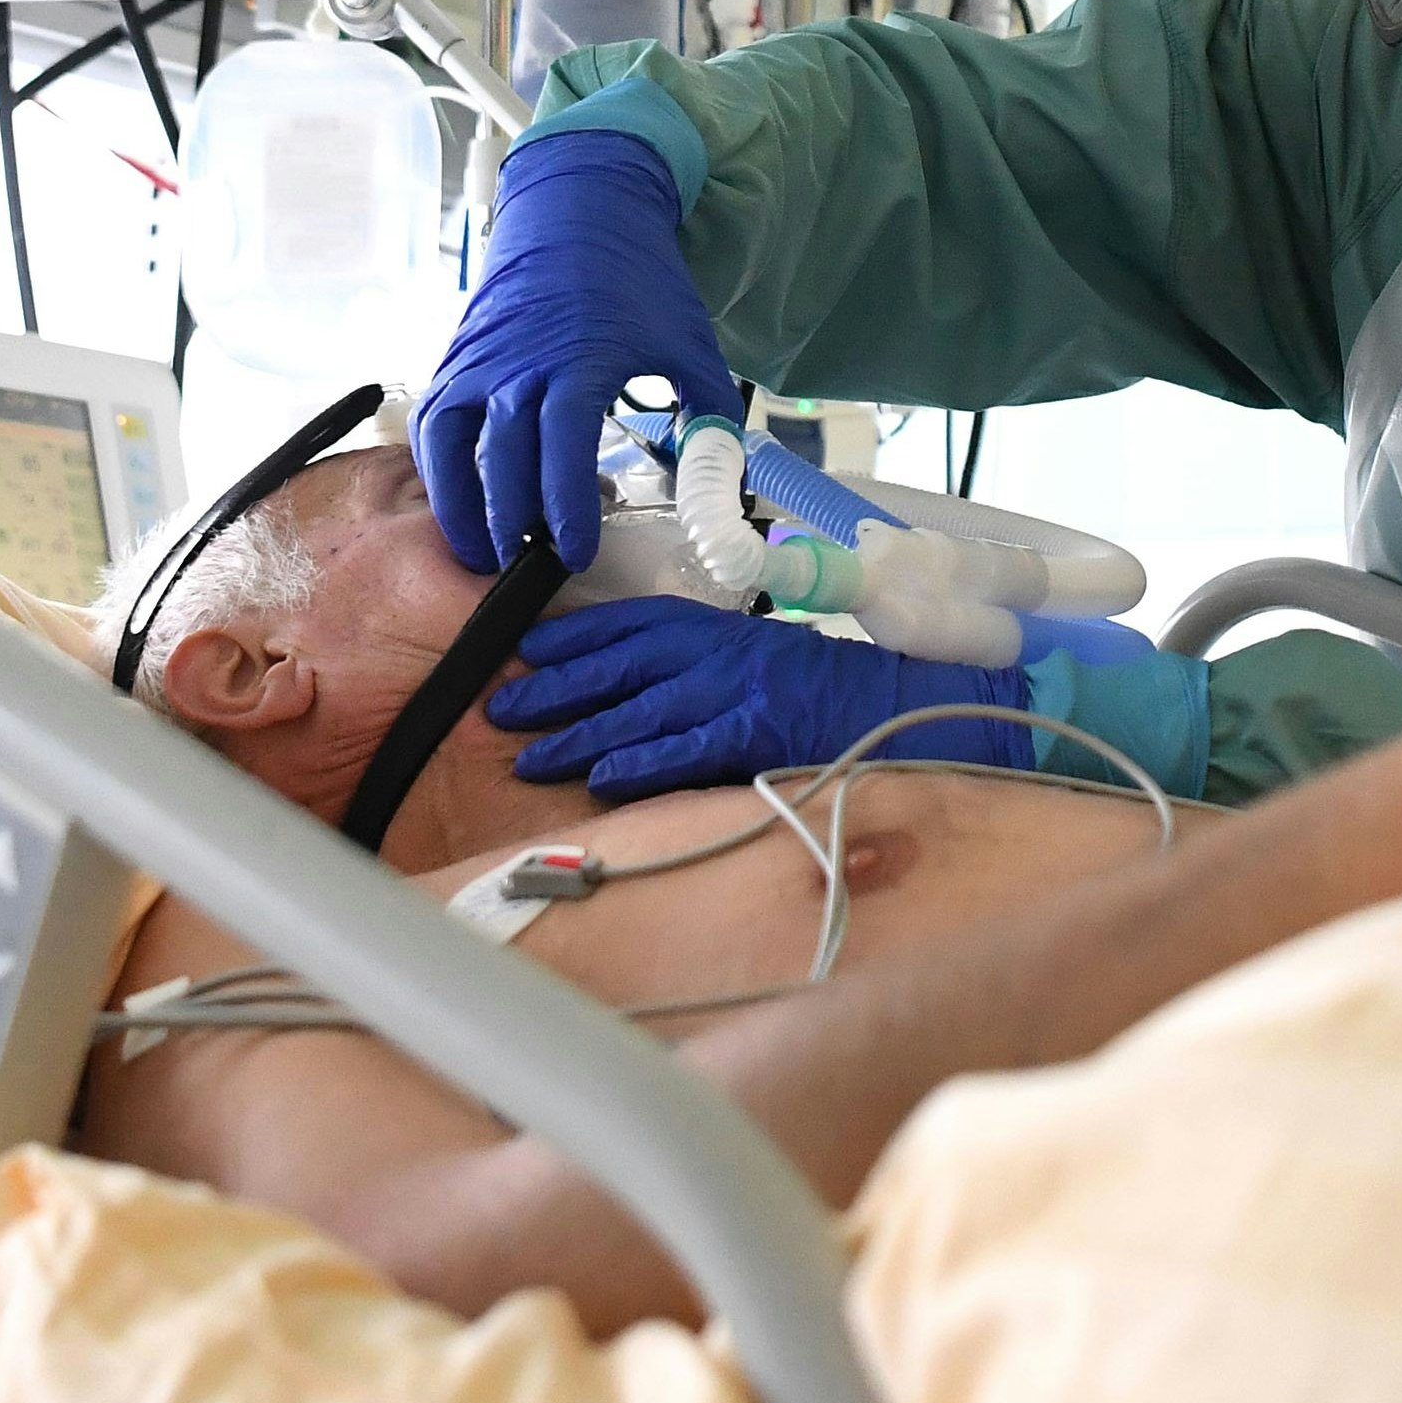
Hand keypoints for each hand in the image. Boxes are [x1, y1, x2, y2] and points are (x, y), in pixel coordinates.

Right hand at [414, 131, 738, 572]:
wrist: (581, 208)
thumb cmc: (639, 279)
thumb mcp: (689, 343)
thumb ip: (709, 416)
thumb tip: (723, 486)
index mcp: (581, 362)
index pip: (563, 451)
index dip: (566, 509)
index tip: (576, 554)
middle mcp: (518, 366)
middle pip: (503, 461)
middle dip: (513, 524)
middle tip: (528, 573)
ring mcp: (478, 362)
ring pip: (452, 447)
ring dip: (462, 508)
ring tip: (483, 554)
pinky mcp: (456, 360)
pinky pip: (434, 424)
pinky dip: (437, 469)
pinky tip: (459, 504)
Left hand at [491, 597, 1031, 802]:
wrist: (901, 705)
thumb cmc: (826, 687)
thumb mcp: (755, 656)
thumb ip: (699, 664)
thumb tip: (630, 695)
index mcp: (716, 625)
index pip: (628, 622)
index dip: (571, 637)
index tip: (524, 652)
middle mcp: (718, 650)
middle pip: (617, 666)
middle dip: (554, 689)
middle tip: (500, 710)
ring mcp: (735, 691)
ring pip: (638, 710)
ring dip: (578, 735)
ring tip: (529, 758)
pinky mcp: (756, 733)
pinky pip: (686, 750)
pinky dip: (641, 764)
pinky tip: (601, 780)